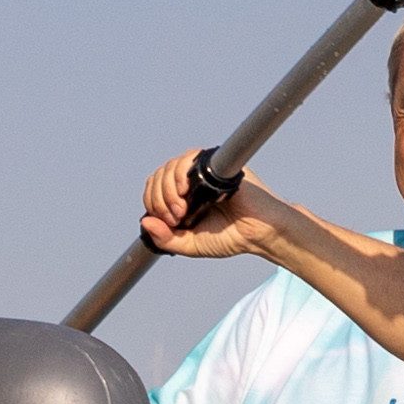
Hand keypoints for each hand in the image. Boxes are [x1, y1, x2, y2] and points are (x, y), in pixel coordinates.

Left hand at [138, 152, 275, 260]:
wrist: (258, 233)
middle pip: (159, 176)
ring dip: (167, 190)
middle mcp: (191, 180)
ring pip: (170, 167)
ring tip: (183, 210)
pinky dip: (179, 174)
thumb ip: (165, 238)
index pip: (154, 188)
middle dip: (158, 199)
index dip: (152, 203)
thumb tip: (145, 222)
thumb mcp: (189, 244)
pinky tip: (185, 192)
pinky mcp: (216, 164)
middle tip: (175, 218)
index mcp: (183, 196)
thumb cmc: (229, 236)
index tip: (167, 222)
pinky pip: (189, 159)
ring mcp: (203, 171)